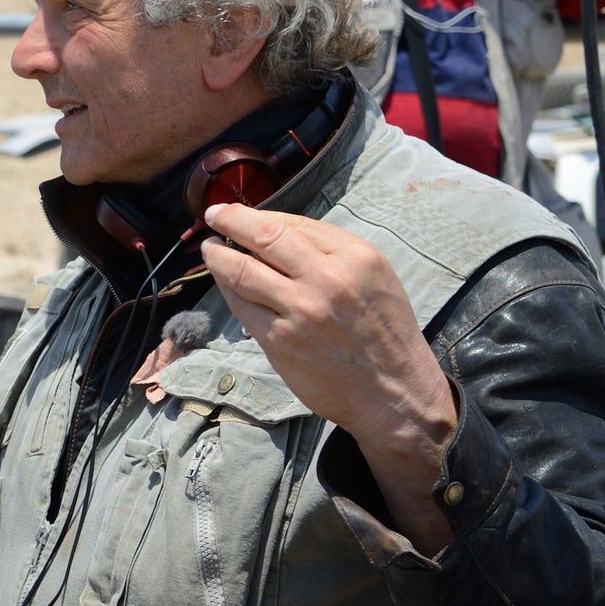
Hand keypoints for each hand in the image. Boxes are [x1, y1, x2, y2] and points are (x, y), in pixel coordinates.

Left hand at [199, 202, 456, 549]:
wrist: (394, 394)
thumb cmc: (383, 332)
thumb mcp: (374, 278)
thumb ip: (331, 252)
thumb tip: (275, 230)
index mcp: (356, 256)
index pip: (293, 223)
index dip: (259, 214)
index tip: (240, 212)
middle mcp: (328, 278)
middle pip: (263, 236)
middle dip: (230, 220)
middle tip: (214, 215)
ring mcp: (301, 310)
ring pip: (242, 270)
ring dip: (218, 255)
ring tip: (210, 249)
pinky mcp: (280, 340)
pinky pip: (241, 305)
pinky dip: (226, 288)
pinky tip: (222, 281)